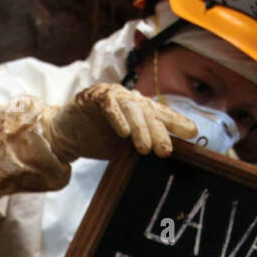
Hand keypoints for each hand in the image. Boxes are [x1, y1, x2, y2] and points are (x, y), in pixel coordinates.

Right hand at [41, 83, 197, 161]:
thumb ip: (141, 146)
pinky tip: (124, 132)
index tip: (192, 133)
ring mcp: (112, 96)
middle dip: (160, 131)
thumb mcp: (123, 146)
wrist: (63, 133)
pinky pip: (109, 105)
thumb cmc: (96, 139)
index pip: (162, 114)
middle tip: (166, 151)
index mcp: (140, 110)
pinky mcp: (94, 98)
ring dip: (140, 128)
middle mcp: (130, 100)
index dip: (177, 121)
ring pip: (132, 108)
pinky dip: (117, 118)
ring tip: (145, 148)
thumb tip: (164, 160)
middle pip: (150, 112)